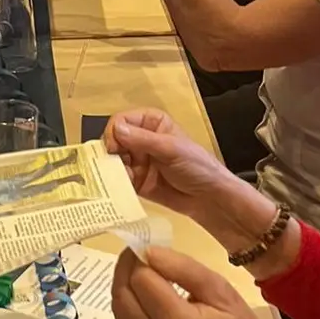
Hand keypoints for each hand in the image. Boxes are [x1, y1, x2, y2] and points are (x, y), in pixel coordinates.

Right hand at [101, 110, 241, 221]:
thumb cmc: (196, 166)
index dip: (114, 132)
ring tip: (121, 179)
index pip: (121, 120)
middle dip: (110, 153)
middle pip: (112, 140)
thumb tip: (116, 129)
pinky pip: (117, 179)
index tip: (114, 148)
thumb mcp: (171, 149)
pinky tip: (120, 189)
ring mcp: (136, 161)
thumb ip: (143, 139)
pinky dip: (115, 183)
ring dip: (112, 169)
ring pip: (112, 160)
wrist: (208, 198)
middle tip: (114, 166)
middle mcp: (140, 139)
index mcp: (151, 123)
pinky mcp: (135, 181)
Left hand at [113, 246, 293, 318]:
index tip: (151, 244)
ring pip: (118, 308)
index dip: (142, 258)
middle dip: (127, 267)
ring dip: (125, 284)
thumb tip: (147, 251)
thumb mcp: (221, 291)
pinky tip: (145, 296)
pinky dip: (129, 305)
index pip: (142, 279)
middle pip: (122, 293)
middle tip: (141, 251)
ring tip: (143, 269)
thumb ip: (183, 268)